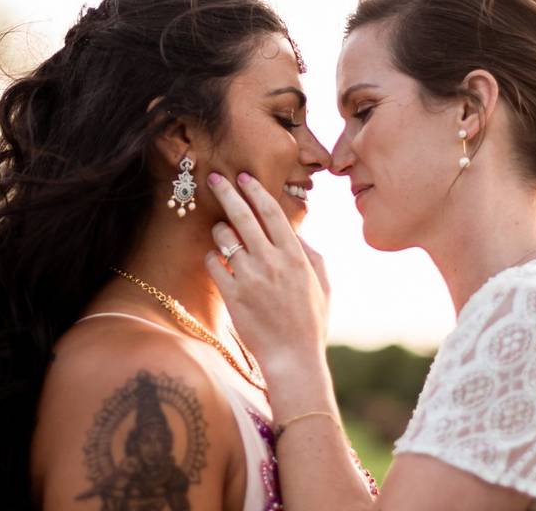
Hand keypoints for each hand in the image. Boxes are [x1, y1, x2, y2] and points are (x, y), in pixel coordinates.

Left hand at [203, 172, 329, 382]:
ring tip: (221, 233)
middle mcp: (272, 261)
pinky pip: (213, 263)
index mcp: (295, 255)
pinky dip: (212, 257)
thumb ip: (311, 254)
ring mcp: (250, 276)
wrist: (294, 357)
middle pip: (243, 214)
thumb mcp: (323, 284)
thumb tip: (297, 232)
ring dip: (219, 230)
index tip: (244, 177)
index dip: (255, 190)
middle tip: (214, 177)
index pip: (272, 211)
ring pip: (224, 237)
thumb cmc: (310, 322)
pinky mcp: (232, 294)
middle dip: (226, 191)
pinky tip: (217, 261)